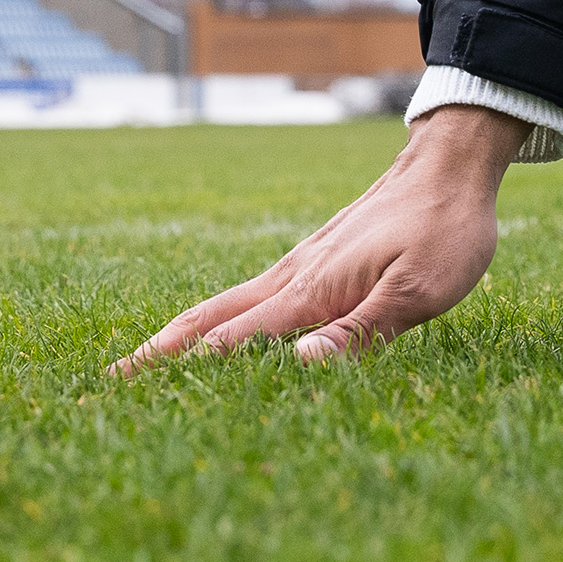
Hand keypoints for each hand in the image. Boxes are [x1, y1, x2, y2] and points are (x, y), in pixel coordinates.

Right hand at [111, 104, 527, 371]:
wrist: (451, 164)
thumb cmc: (444, 229)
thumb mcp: (420, 290)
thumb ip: (362, 330)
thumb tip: (299, 365)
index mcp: (314, 290)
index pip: (239, 340)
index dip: (190, 371)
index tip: (137, 397)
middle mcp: (295, 276)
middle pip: (212, 318)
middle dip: (161, 351)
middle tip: (111, 380)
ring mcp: (302, 264)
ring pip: (227, 303)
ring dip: (182, 333)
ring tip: (146, 360)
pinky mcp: (316, 259)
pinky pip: (253, 294)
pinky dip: (219, 317)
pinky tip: (220, 330)